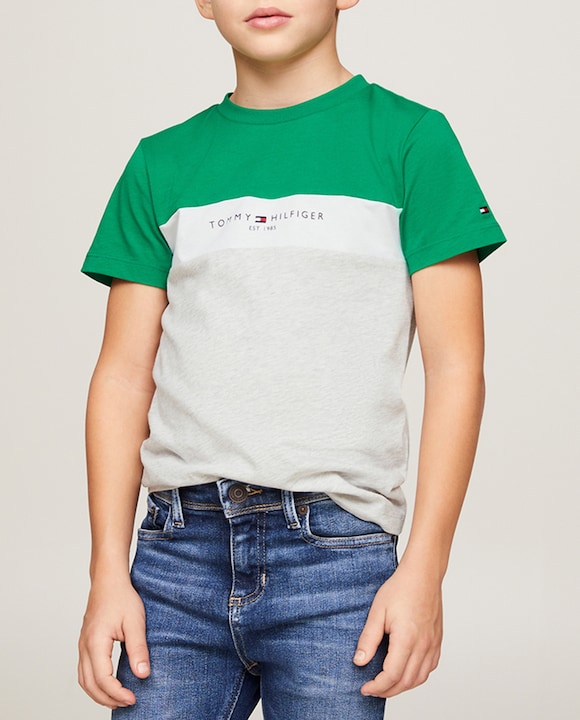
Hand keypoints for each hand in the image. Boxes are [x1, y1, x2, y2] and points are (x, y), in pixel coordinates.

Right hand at [78, 577, 149, 708]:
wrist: (108, 580)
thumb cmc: (121, 597)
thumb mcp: (135, 622)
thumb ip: (138, 649)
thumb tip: (142, 674)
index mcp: (95, 642)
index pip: (103, 678)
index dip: (117, 693)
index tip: (133, 698)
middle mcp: (84, 646)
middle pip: (89, 684)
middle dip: (107, 698)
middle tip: (127, 703)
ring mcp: (82, 645)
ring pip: (84, 679)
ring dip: (98, 693)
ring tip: (117, 699)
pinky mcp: (85, 643)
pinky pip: (84, 670)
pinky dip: (94, 683)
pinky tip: (108, 684)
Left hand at [353, 563, 442, 697]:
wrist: (423, 575)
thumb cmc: (400, 588)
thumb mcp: (377, 611)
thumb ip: (368, 639)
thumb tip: (359, 661)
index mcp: (407, 639)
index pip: (392, 675)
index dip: (377, 686)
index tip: (365, 688)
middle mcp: (423, 645)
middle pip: (406, 682)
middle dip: (387, 691)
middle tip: (372, 689)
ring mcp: (433, 644)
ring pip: (419, 678)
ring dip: (402, 686)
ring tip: (386, 684)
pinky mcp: (437, 641)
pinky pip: (429, 668)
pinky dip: (416, 677)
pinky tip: (405, 672)